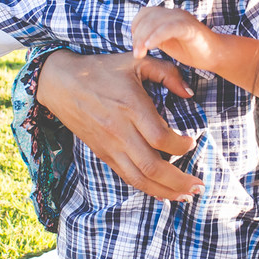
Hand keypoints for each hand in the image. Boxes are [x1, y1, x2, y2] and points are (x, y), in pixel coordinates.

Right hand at [36, 50, 202, 201]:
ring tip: (186, 196)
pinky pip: (126, 176)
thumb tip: (189, 93)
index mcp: (131, 106)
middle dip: (179, 180)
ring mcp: (110, 145)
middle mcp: (120, 130)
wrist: (60, 82)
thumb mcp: (136, 61)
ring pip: (139, 178)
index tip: (192, 142)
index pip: (160, 137)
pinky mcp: (103, 153)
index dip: (181, 146)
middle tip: (199, 186)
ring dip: (165, 191)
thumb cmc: (101, 70)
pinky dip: (146, 188)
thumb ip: (167, 73)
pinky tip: (163, 193)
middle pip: (152, 166)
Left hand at [131, 6, 218, 71]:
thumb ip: (153, 37)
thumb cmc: (192, 50)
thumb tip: (136, 39)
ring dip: (144, 38)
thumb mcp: (167, 42)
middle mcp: (174, 12)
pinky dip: (156, 36)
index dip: (135, 27)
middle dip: (138, 36)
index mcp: (168, 14)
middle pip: (147, 17)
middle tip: (136, 54)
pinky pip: (169, 28)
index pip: (144, 13)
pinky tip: (150, 47)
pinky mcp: (190, 27)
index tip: (136, 45)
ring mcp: (182, 18)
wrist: (216, 55)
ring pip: (155, 21)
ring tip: (140, 53)